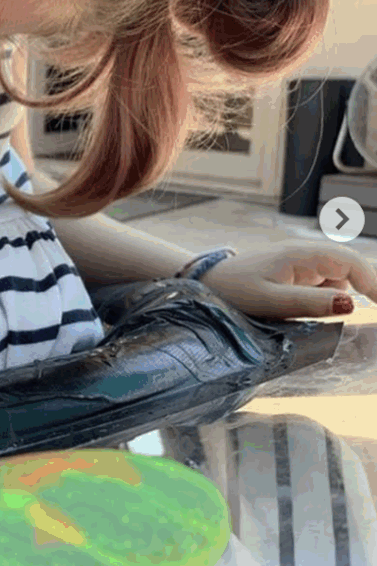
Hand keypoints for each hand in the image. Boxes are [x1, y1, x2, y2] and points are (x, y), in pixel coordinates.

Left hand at [199, 241, 376, 318]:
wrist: (205, 282)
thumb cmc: (232, 291)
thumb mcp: (271, 301)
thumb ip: (309, 303)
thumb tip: (350, 305)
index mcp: (300, 255)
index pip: (350, 262)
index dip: (373, 282)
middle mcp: (303, 254)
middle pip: (349, 266)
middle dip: (365, 286)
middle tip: (374, 311)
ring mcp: (299, 262)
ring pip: (337, 276)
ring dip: (341, 293)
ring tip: (323, 309)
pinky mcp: (293, 273)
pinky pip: (322, 282)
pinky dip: (326, 295)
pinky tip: (312, 308)